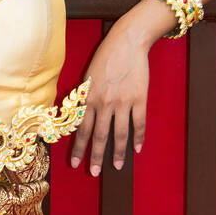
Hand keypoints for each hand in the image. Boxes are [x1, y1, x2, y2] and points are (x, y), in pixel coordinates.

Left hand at [70, 26, 148, 174]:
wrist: (127, 42)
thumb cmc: (105, 56)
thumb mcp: (87, 76)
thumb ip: (83, 97)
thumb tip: (76, 115)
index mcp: (89, 97)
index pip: (81, 129)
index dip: (79, 148)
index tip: (76, 163)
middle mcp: (104, 102)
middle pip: (99, 136)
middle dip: (96, 156)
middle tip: (95, 172)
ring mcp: (123, 102)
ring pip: (119, 133)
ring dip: (119, 152)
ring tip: (118, 167)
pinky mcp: (139, 99)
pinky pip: (139, 123)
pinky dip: (138, 137)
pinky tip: (137, 149)